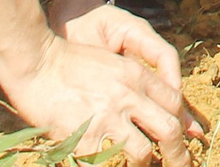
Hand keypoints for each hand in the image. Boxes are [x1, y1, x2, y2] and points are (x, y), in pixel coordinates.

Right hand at [2, 25, 203, 166]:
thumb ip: (135, 85)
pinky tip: (103, 165)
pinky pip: (104, 164)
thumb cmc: (70, 62)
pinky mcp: (84, 137)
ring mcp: (107, 118)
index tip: (182, 137)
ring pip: (142, 152)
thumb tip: (150, 110)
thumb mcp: (112, 64)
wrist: (37, 62)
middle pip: (169, 130)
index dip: (181, 123)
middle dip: (178, 153)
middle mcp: (128, 96)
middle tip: (181, 165)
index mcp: (136, 75)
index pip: (174, 102)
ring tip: (137, 166)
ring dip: (142, 163)